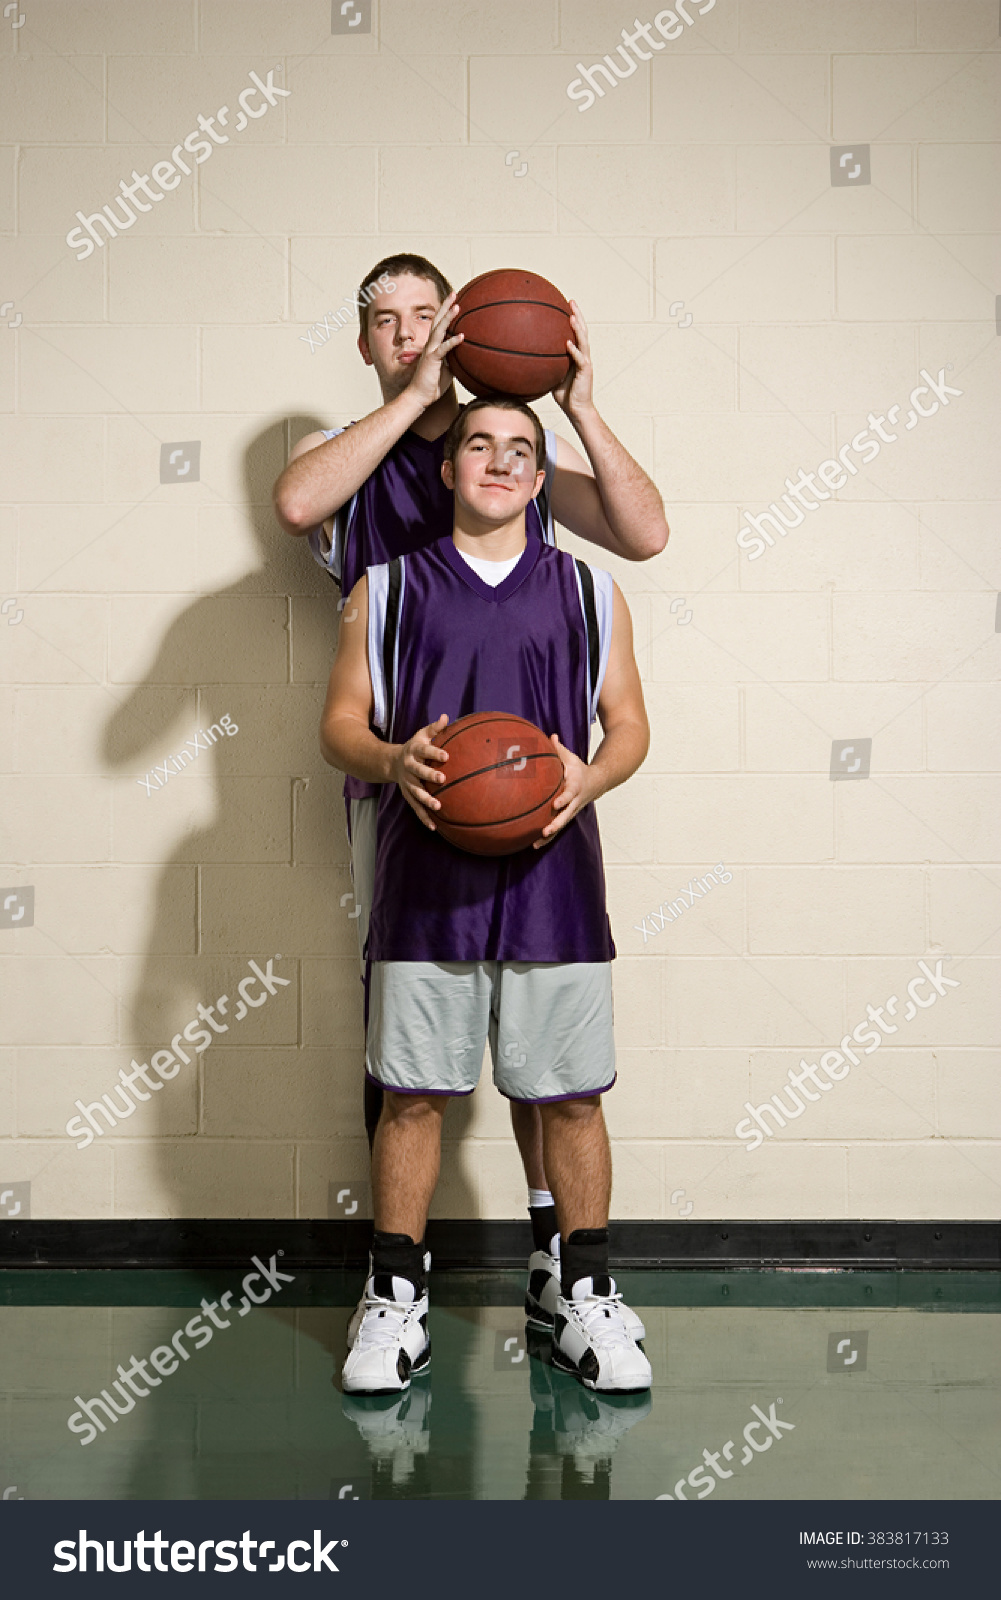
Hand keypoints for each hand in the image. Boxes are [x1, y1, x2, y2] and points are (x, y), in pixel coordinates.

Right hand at [391, 713, 449, 829]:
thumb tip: (446, 717)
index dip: (434, 752)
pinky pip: (415, 807)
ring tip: (438, 806)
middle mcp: (409, 767)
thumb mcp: (421, 735)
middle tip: (442, 779)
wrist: (392, 762)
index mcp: (414, 751)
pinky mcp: (408, 795)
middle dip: (429, 775)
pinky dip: (424, 817)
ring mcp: (407, 783)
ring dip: (426, 799)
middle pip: (418, 772)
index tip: (446, 755)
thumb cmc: (415, 747)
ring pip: (415, 792)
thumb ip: (435, 728)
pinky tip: (434, 827)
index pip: (425, 750)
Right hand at [407, 292, 463, 409]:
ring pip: (439, 330)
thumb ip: (454, 359)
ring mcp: (430, 351)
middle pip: (438, 320)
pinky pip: (443, 349)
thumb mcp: (447, 369)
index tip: (454, 300)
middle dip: (446, 306)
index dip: (446, 312)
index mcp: (434, 345)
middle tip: (454, 293)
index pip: (440, 324)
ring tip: (457, 306)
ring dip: (448, 317)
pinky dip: (452, 342)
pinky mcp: (432, 360)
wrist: (420, 396)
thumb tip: (466, 356)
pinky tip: (462, 336)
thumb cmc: (433, 384)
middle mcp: (431, 345)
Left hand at [533, 734, 594, 846]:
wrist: (598, 782)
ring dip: (551, 836)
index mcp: (575, 786)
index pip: (569, 794)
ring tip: (537, 843)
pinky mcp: (568, 816)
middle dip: (556, 824)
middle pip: (566, 815)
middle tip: (546, 831)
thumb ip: (559, 749)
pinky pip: (558, 828)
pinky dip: (548, 837)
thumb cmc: (580, 769)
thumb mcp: (571, 757)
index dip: (563, 800)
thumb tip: (549, 736)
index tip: (555, 805)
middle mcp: (575, 801)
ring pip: (561, 825)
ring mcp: (572, 810)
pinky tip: (535, 845)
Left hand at [551, 300, 593, 416]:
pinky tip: (568, 343)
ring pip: (583, 341)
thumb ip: (544, 365)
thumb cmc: (565, 394)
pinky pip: (579, 359)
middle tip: (570, 301)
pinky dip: (574, 351)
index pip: (575, 332)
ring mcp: (585, 362)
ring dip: (578, 328)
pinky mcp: (586, 372)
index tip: (565, 305)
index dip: (572, 318)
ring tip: (572, 316)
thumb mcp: (551, 376)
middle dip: (577, 314)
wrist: (576, 409)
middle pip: (582, 330)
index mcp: (576, 354)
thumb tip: (526, 358)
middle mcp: (583, 355)